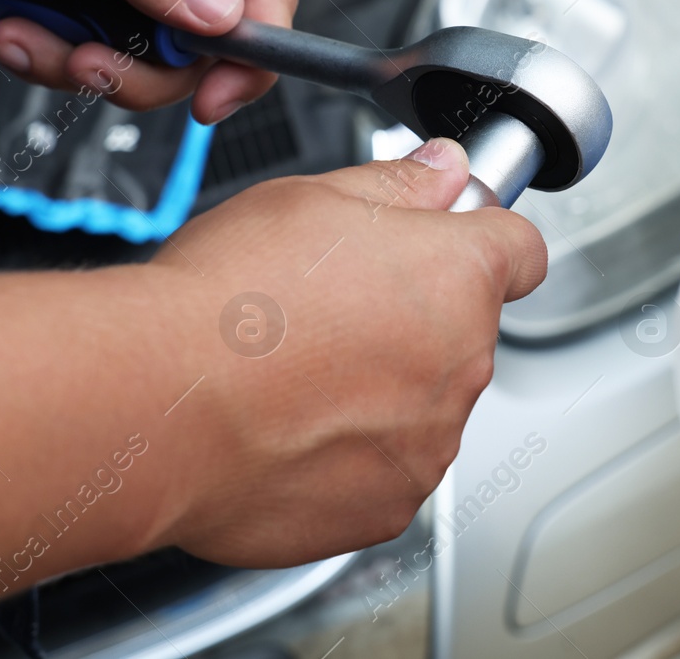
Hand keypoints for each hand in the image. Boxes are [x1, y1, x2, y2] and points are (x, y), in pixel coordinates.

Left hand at [0, 0, 296, 121]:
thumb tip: (223, 15)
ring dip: (76, 65)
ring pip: (144, 63)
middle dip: (138, 72)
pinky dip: (48, 56)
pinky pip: (95, 56)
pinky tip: (9, 27)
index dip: (252, 58)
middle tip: (81, 59)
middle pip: (204, 50)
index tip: (209, 101)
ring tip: (21, 32)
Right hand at [146, 138, 547, 566]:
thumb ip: (397, 186)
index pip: (520, 250)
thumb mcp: (311, 199)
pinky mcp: (385, 508)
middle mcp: (461, 365)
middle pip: (462, 331)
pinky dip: (343, 456)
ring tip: (291, 373)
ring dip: (377, 391)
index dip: (481, 238)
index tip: (446, 241)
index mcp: (458, 276)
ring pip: (421, 405)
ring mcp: (428, 445)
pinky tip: (283, 429)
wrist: (159, 406)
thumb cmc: (225, 302)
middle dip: (410, 318)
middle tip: (325, 307)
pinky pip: (380, 471)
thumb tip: (442, 172)